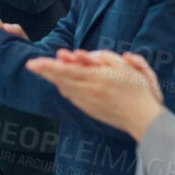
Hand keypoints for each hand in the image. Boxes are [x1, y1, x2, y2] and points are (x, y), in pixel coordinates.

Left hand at [25, 50, 165, 138]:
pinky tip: (63, 82)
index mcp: (96, 78)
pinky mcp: (87, 110)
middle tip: (33, 65)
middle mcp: (88, 91)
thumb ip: (102, 58)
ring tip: (47, 70)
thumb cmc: (137, 89)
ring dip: (55, 79)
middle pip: (59, 79)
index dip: (48, 66)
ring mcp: (86, 102)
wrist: (142, 117)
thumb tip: (82, 56)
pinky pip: (71, 96)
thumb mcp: (124, 67)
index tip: (33, 63)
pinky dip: (65, 87)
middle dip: (46, 71)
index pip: (66, 70)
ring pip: (63, 88)